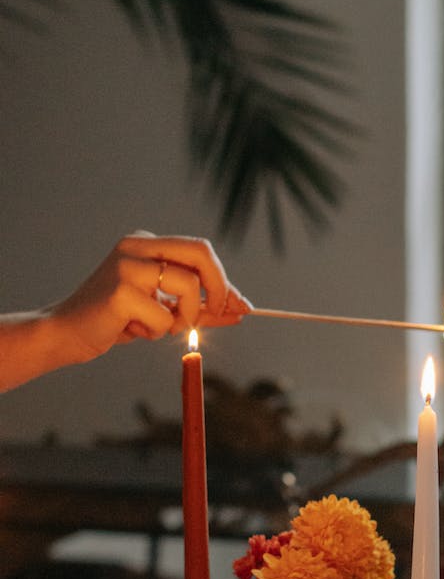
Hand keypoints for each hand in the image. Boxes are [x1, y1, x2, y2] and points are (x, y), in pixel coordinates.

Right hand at [50, 231, 251, 362]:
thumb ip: (199, 306)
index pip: (200, 251)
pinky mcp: (120, 292)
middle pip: (201, 253)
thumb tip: (240, 309)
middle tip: (220, 313)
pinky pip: (165, 317)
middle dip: (220, 287)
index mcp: (146, 244)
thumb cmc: (117, 321)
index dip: (224, 280)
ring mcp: (127, 265)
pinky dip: (157, 331)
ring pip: (189, 286)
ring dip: (186, 317)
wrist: (67, 334)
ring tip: (159, 327)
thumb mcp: (164, 310)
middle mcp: (137, 246)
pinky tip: (131, 330)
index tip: (241, 306)